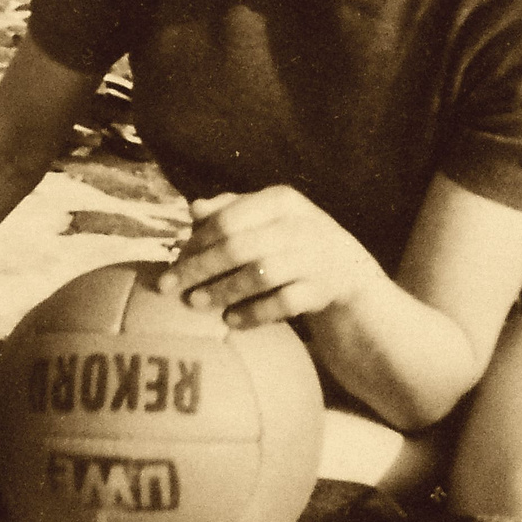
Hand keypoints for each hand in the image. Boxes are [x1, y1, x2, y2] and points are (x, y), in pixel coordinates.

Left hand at [156, 186, 389, 326]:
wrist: (352, 278)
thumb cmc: (294, 245)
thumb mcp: (269, 219)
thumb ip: (231, 211)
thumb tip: (193, 209)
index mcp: (282, 200)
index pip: (228, 219)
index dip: (196, 241)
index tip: (173, 260)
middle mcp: (300, 225)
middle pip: (237, 246)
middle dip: (198, 268)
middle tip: (169, 287)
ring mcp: (315, 258)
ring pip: (257, 275)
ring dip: (221, 291)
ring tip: (195, 304)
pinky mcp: (323, 291)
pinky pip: (281, 304)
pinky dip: (253, 313)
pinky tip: (230, 321)